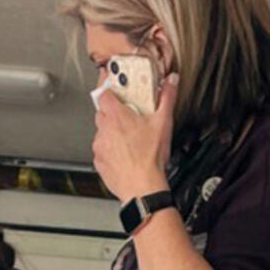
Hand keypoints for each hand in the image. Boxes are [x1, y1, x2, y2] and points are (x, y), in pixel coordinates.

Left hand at [93, 73, 178, 202]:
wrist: (142, 187)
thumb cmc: (150, 158)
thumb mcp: (163, 122)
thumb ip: (167, 98)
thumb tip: (170, 82)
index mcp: (117, 117)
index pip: (103, 94)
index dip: (107, 87)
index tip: (111, 83)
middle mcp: (104, 130)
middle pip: (102, 112)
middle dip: (113, 111)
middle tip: (128, 113)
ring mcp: (99, 147)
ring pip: (102, 132)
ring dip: (112, 131)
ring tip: (130, 137)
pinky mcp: (99, 161)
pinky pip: (102, 149)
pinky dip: (111, 148)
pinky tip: (125, 152)